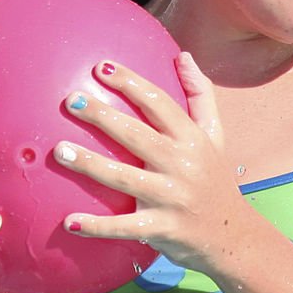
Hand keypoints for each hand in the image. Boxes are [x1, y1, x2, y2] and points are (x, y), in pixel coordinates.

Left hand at [52, 53, 243, 270]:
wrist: (233, 236)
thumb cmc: (215, 181)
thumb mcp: (215, 136)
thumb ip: (200, 95)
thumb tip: (183, 56)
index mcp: (192, 139)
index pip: (159, 103)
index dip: (130, 83)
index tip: (100, 67)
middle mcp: (182, 164)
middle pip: (137, 135)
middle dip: (103, 116)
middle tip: (71, 100)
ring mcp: (172, 198)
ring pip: (124, 178)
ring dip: (89, 164)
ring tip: (58, 151)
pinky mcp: (162, 228)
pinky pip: (124, 227)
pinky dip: (97, 226)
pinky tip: (69, 221)